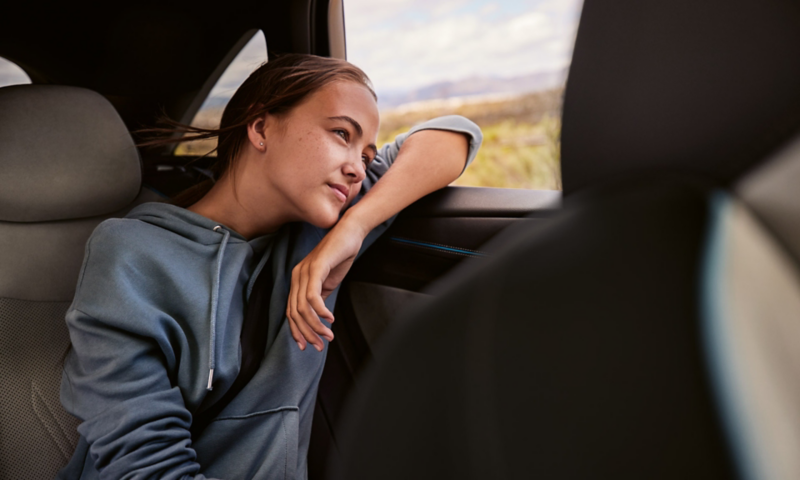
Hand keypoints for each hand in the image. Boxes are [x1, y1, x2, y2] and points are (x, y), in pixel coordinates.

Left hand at [286, 216, 368, 350]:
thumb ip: (321, 296)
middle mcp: (296, 276)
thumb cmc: (340, 255)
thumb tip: (319, 316)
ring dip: (316, 326)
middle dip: (307, 333)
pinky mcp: (315, 267)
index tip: (307, 346)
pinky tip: (330, 318)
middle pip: (294, 313)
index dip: (297, 331)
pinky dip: (320, 311)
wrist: (350, 232)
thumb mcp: (328, 281)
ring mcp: (304, 271)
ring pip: (303, 308)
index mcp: (298, 280)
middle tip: (320, 346)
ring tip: (328, 335)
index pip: (291, 311)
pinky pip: (313, 295)